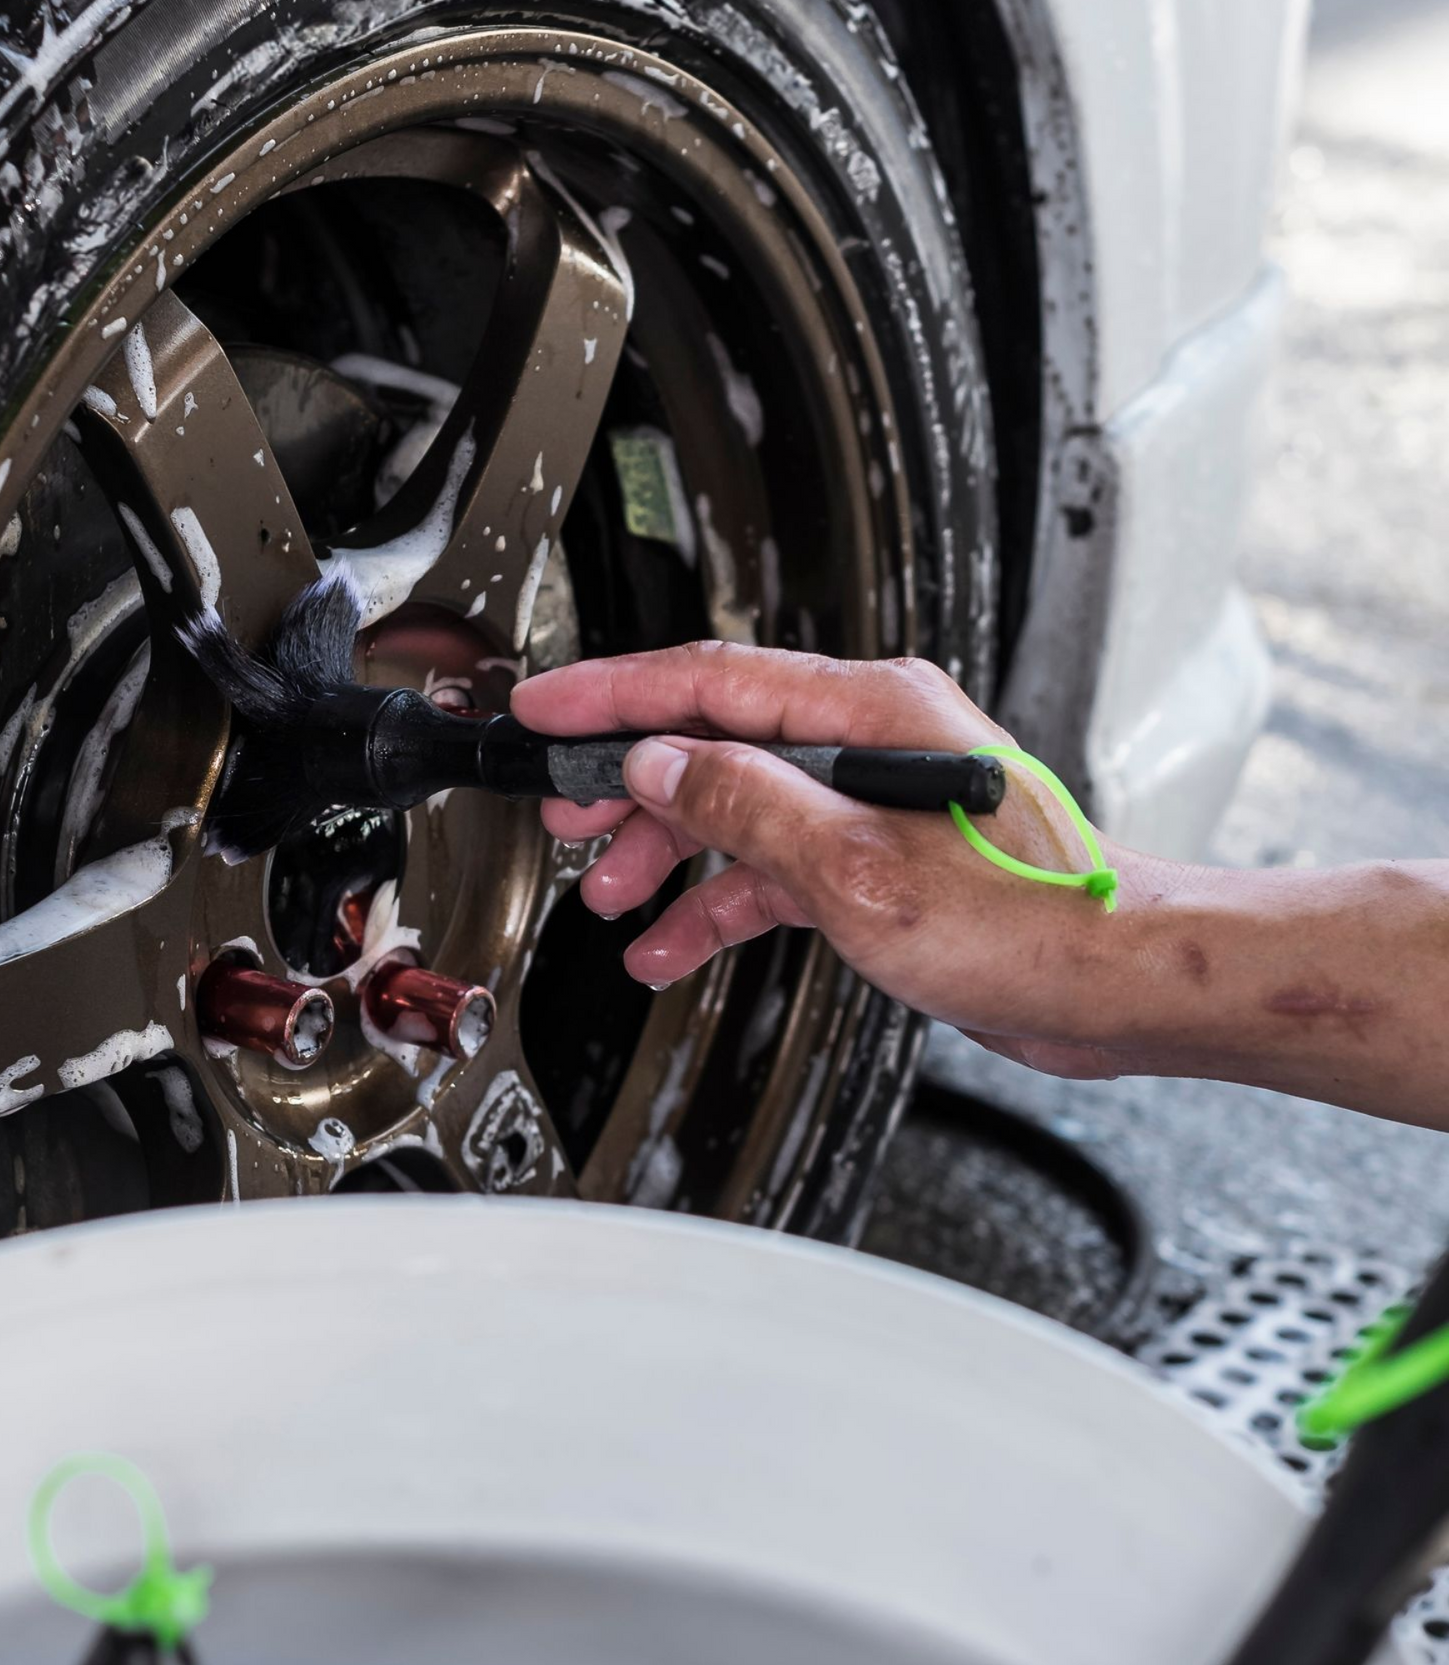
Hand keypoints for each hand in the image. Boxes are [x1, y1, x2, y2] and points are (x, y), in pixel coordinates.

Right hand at [510, 641, 1138, 1078]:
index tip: (546, 709)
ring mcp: (873, 798)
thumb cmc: (1032, 921)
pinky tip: (675, 942)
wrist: (1119, 984)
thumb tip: (663, 764)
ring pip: (736, 805)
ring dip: (668, 852)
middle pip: (713, 739)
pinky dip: (720, 900)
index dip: (612, 694)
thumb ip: (748, 804)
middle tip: (564, 817)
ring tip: (611, 893)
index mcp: (870, 710)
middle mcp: (870, 739)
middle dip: (629, 782)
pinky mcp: (881, 855)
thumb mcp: (858, 867)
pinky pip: (773, 863)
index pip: (709, 680)